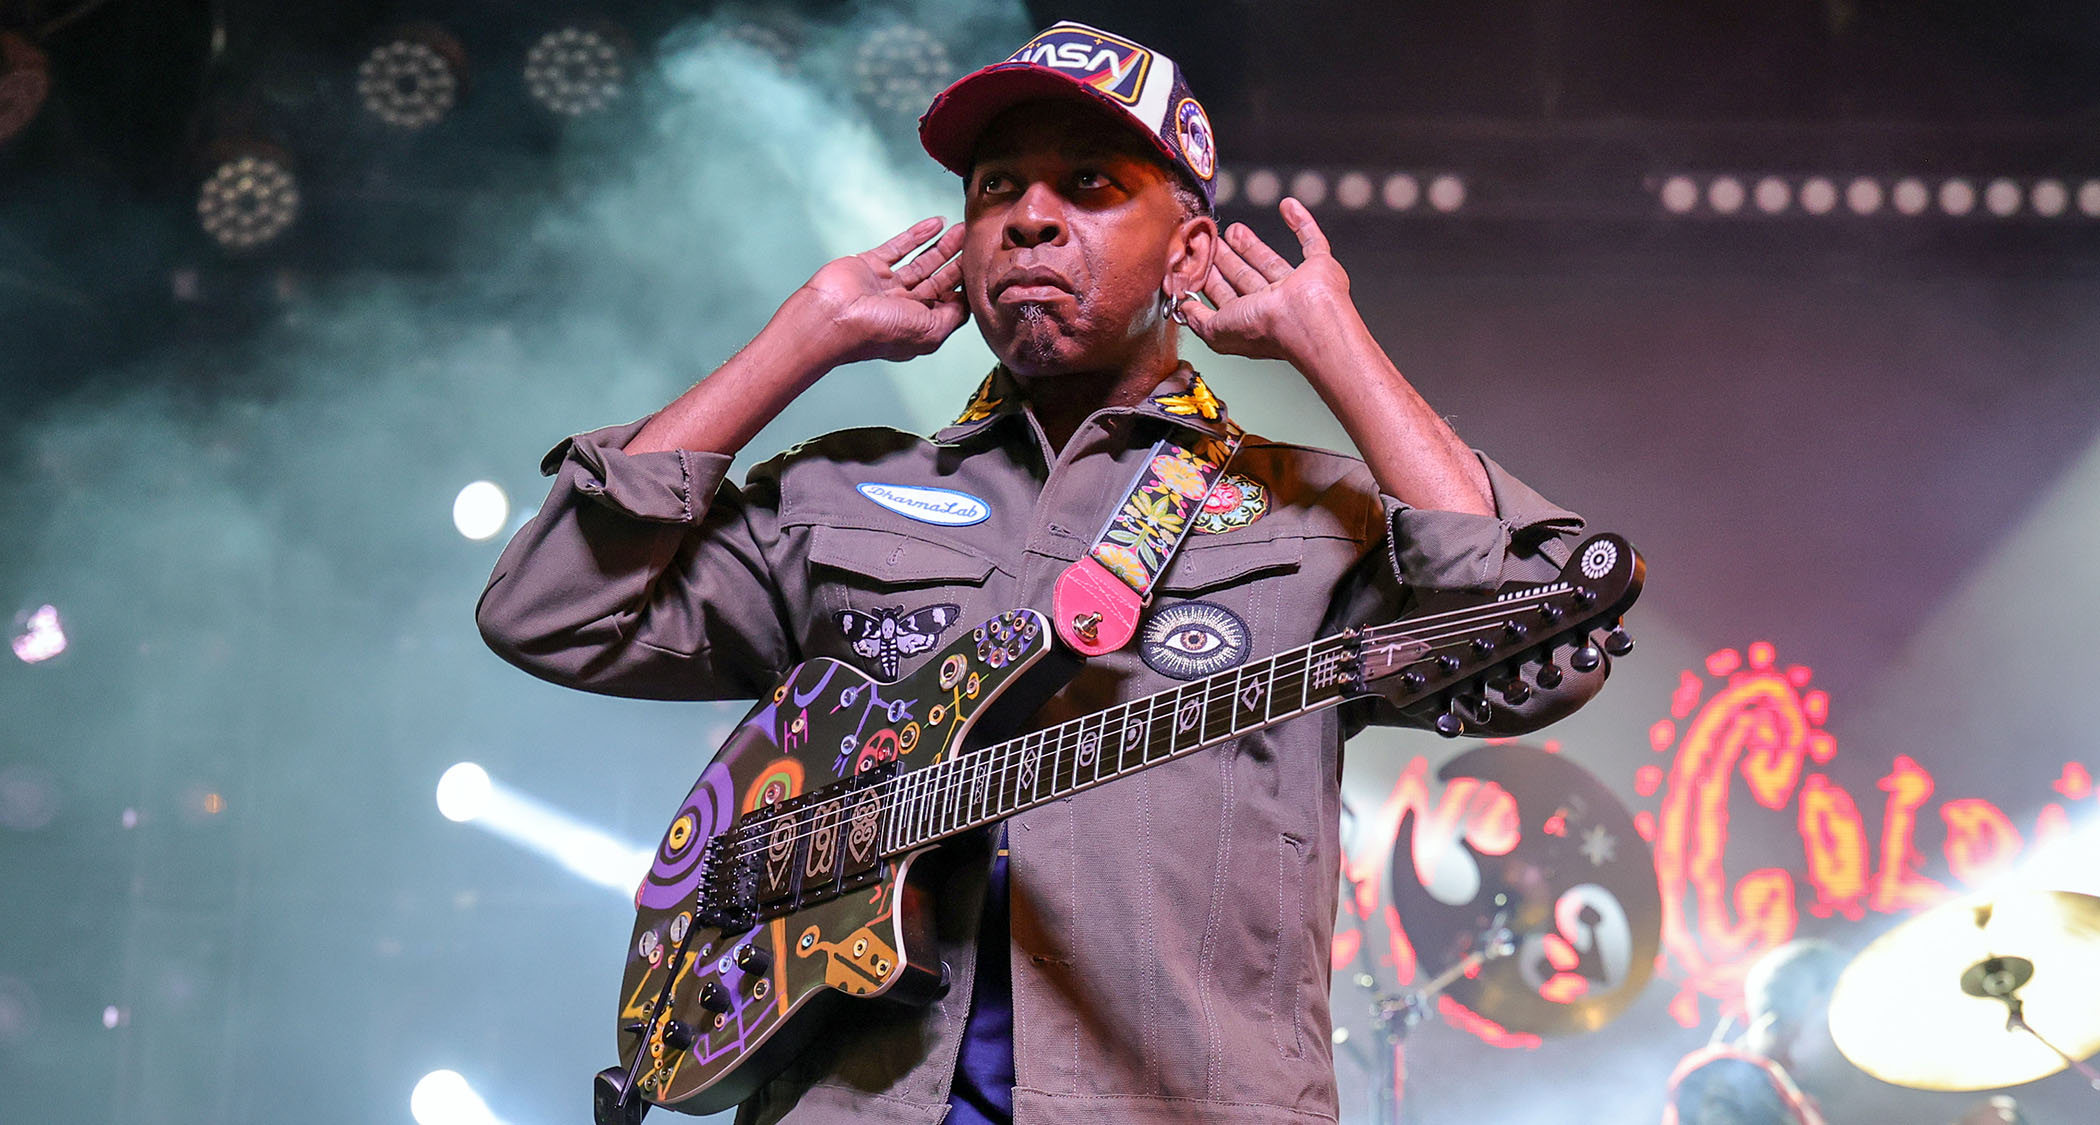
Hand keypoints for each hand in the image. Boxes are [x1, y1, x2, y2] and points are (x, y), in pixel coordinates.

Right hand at [796, 217, 968, 364]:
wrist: (834, 316)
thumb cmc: (877, 330)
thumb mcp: (929, 331)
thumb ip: (952, 316)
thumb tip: (966, 302)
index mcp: (918, 325)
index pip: (949, 303)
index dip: (965, 286)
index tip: (982, 268)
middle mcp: (904, 306)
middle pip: (938, 280)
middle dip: (957, 262)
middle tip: (974, 243)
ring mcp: (887, 285)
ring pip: (922, 262)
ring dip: (943, 246)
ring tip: (961, 230)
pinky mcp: (871, 265)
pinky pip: (899, 247)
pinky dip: (917, 235)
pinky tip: (935, 224)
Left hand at [1179, 198, 1355, 365]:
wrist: (1306, 320)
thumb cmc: (1264, 327)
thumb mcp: (1215, 329)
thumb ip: (1197, 318)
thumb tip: (1183, 307)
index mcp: (1250, 319)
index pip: (1225, 297)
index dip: (1210, 280)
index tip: (1195, 262)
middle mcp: (1273, 305)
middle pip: (1245, 277)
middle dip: (1227, 260)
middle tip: (1212, 241)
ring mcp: (1297, 285)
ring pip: (1270, 261)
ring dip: (1253, 245)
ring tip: (1233, 229)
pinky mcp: (1320, 266)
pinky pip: (1312, 240)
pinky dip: (1302, 223)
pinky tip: (1289, 207)